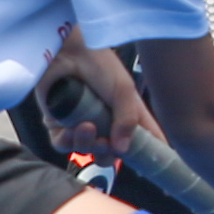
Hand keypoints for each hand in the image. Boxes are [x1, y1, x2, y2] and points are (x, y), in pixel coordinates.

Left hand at [33, 35, 159, 162]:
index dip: (148, 152)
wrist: (67, 51)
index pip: (142, 139)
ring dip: (88, 144)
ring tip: (86, 127)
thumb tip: (123, 149)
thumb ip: (127, 120)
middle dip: (108, 154)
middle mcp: (104, 122)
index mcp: (125, 114)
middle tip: (108, 144)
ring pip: (85, 150)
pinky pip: (63, 144)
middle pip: (109, 154)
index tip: (156, 162)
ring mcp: (79, 124)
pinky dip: (69, 141)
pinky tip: (73, 127)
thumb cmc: (99, 64)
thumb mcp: (124, 90)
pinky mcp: (57, 123)